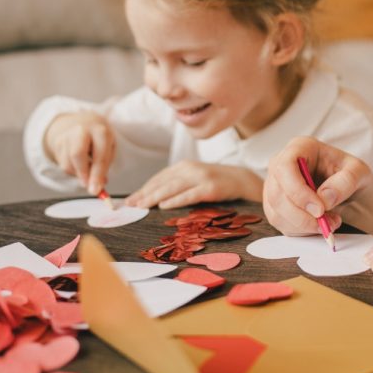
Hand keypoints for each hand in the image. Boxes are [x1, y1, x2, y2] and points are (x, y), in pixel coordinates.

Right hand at [44, 111, 114, 194]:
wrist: (82, 122)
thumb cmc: (99, 139)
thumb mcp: (108, 148)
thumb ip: (104, 166)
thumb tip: (97, 185)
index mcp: (101, 131)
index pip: (99, 155)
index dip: (97, 175)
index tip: (95, 190)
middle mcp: (82, 131)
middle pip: (77, 154)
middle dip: (83, 174)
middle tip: (87, 186)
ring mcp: (67, 135)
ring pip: (68, 163)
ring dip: (78, 174)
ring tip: (87, 169)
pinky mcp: (57, 142)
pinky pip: (63, 164)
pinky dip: (72, 170)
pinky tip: (78, 163)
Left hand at [125, 160, 262, 208]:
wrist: (243, 180)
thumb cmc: (216, 183)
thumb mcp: (194, 179)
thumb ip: (177, 185)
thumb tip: (154, 198)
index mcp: (184, 166)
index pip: (159, 178)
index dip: (143, 189)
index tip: (130, 200)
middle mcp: (190, 169)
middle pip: (163, 182)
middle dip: (144, 194)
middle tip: (130, 205)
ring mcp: (201, 177)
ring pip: (173, 187)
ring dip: (155, 197)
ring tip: (141, 206)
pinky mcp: (211, 187)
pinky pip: (190, 194)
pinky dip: (176, 200)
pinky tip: (164, 206)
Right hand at [263, 136, 372, 236]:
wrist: (350, 191)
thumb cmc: (351, 175)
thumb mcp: (359, 172)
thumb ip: (346, 181)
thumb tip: (324, 199)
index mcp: (300, 147)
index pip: (285, 167)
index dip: (298, 192)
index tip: (319, 209)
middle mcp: (281, 164)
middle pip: (277, 194)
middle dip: (302, 216)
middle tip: (326, 223)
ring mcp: (275, 186)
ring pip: (276, 212)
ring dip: (303, 225)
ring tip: (330, 223)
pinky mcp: (275, 206)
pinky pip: (280, 223)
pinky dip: (301, 231)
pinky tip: (319, 226)